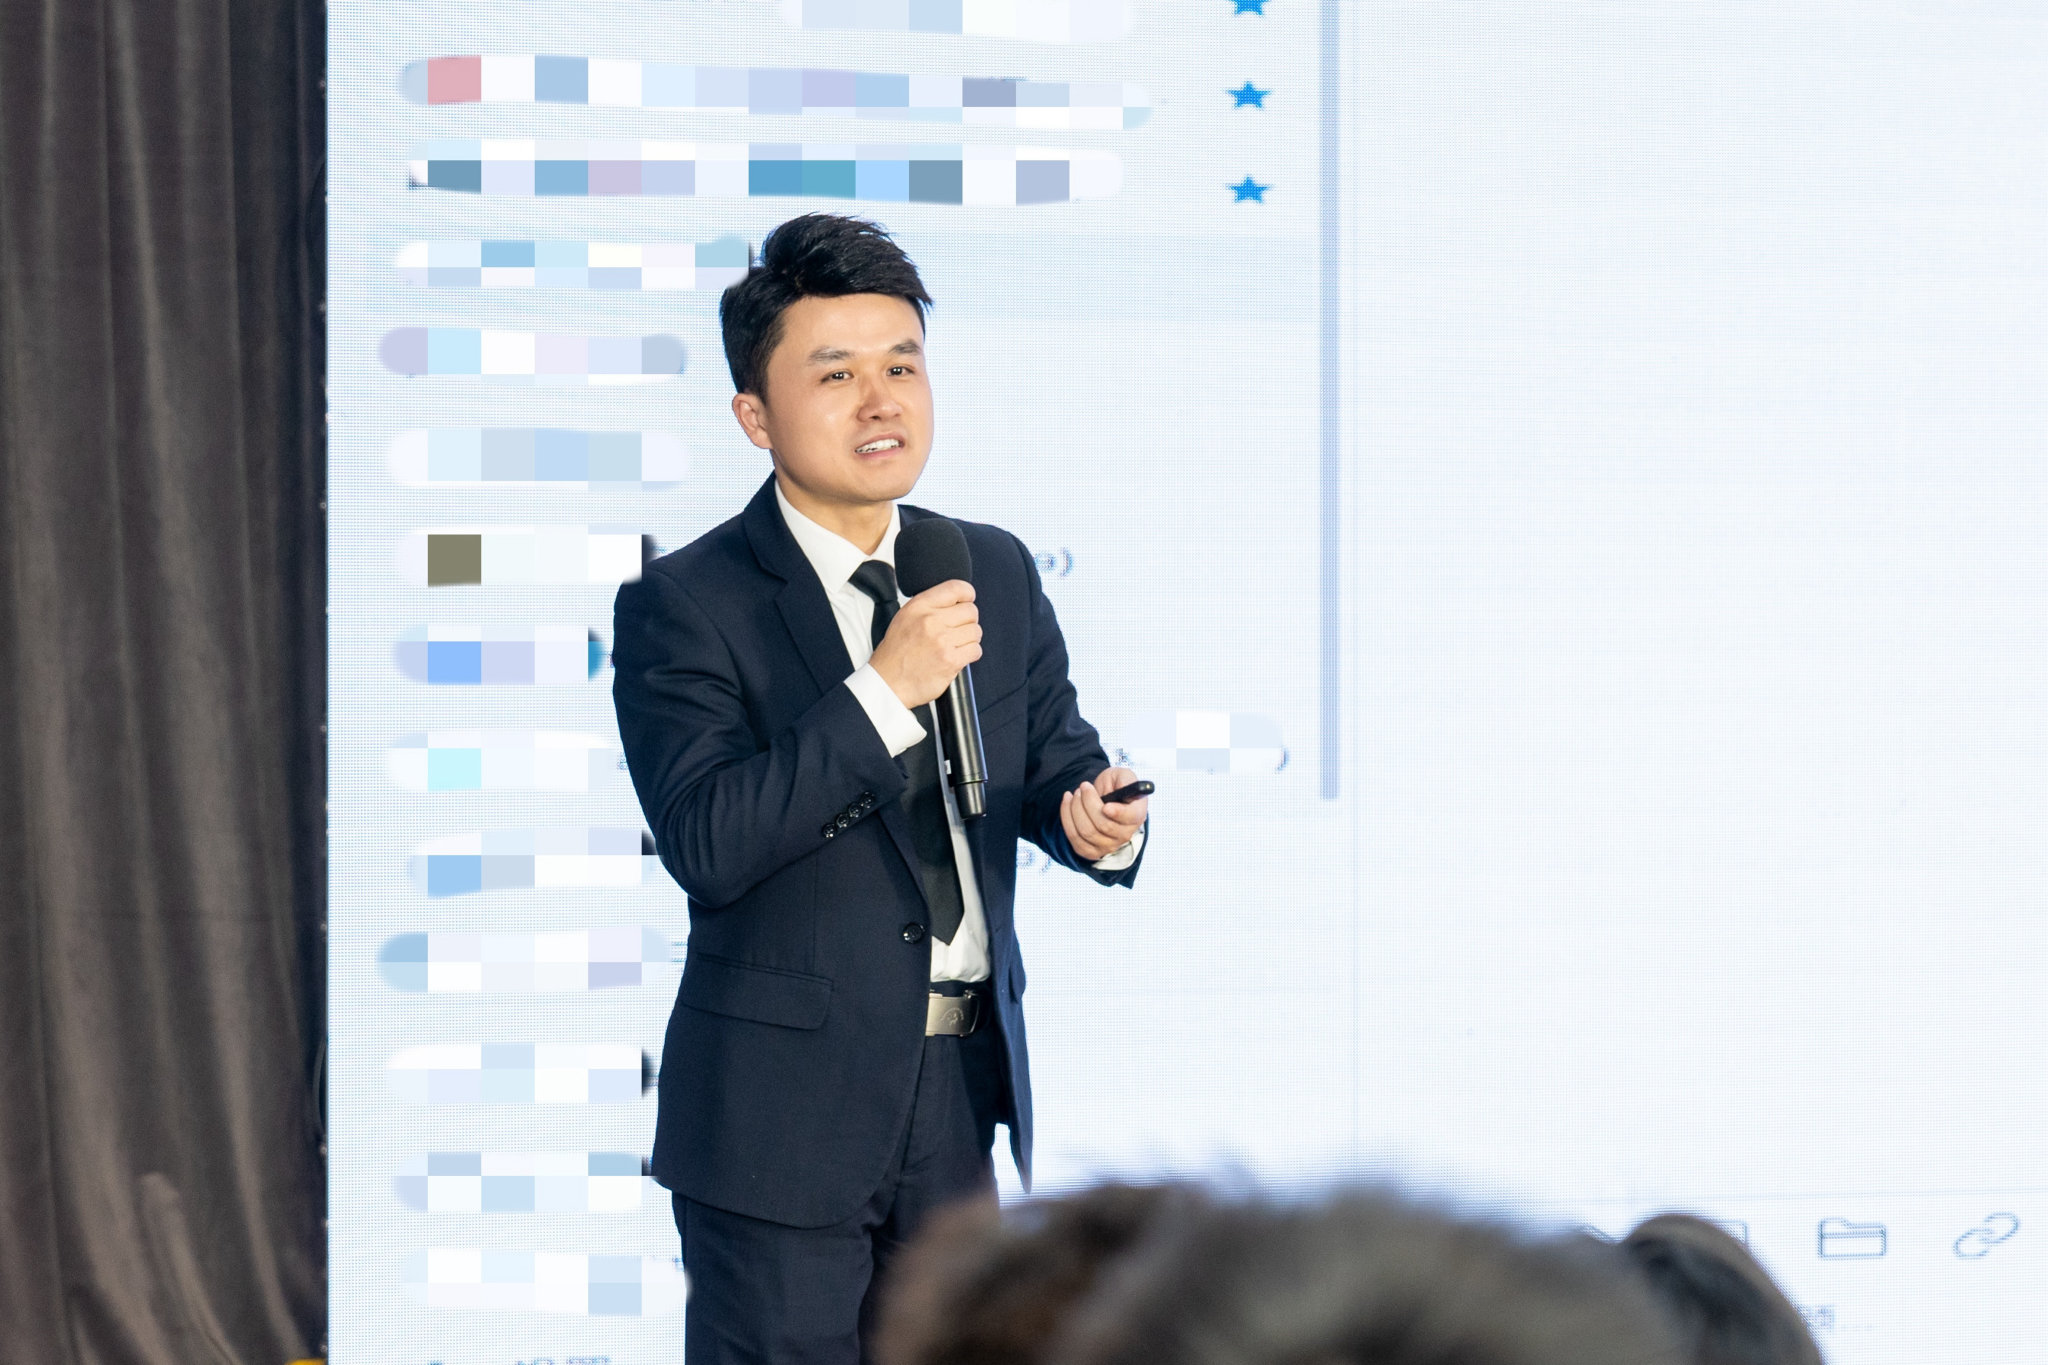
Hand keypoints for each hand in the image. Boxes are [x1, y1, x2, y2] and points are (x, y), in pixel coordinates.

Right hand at [869, 580, 981, 707]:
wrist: (887, 682)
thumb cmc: (895, 653)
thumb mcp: (905, 617)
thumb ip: (929, 606)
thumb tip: (956, 600)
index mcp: (919, 606)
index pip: (956, 588)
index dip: (967, 594)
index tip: (967, 600)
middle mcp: (931, 621)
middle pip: (971, 611)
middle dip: (968, 621)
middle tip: (957, 630)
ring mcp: (942, 641)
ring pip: (975, 631)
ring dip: (969, 639)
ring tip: (955, 645)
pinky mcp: (951, 660)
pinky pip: (975, 650)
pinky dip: (970, 654)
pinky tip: (956, 656)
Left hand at [1061, 766, 1146, 860]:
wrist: (1103, 798)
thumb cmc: (1115, 786)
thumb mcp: (1122, 775)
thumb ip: (1126, 779)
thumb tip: (1123, 787)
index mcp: (1137, 814)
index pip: (1130, 819)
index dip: (1118, 814)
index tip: (1106, 806)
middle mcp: (1125, 834)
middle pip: (1103, 825)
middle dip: (1088, 802)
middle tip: (1083, 786)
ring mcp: (1108, 846)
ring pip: (1086, 832)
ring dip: (1075, 808)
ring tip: (1076, 793)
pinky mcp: (1091, 851)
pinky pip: (1074, 838)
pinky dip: (1066, 817)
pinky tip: (1067, 802)